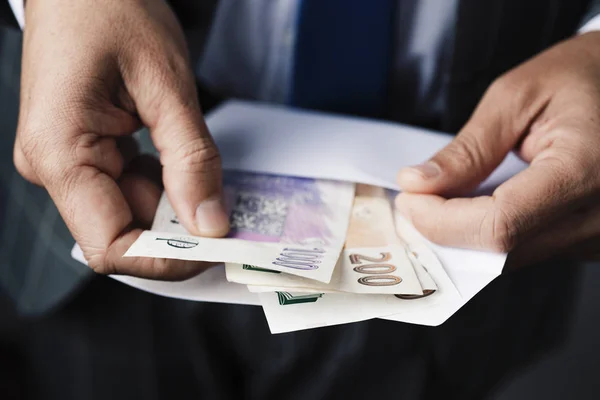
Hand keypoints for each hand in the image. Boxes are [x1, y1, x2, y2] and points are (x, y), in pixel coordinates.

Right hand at [13, 0, 229, 278]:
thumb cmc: (111, 9)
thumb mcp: (167, 85)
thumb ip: (191, 159)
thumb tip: (209, 224)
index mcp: (60, 153)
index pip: (110, 246)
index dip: (165, 259)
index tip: (216, 249)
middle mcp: (53, 166)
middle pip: (121, 232)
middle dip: (176, 231)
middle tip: (227, 215)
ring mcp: (66, 161)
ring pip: (128, 212)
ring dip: (173, 206)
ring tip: (205, 175)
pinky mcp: (82, 152)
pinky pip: (126, 188)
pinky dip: (162, 186)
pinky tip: (182, 163)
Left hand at [396, 32, 599, 267]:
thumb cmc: (575, 78)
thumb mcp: (514, 98)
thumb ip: (467, 149)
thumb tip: (417, 185)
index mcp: (587, 168)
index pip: (500, 225)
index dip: (442, 221)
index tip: (409, 199)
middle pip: (502, 250)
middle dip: (445, 229)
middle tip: (415, 200)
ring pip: (511, 258)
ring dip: (464, 234)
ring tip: (441, 199)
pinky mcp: (591, 240)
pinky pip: (528, 250)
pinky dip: (490, 233)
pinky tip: (474, 206)